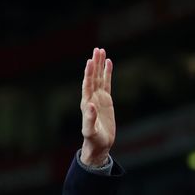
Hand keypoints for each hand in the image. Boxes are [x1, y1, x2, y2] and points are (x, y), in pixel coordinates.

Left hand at [80, 47, 115, 166]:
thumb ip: (90, 119)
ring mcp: (98, 98)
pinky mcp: (106, 100)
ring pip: (99, 78)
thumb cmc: (93, 140)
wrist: (99, 144)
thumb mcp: (90, 132)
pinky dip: (107, 73)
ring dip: (100, 65)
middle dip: (94, 64)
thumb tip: (90, 105)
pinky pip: (107, 83)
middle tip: (97, 49)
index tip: (90, 61)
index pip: (87, 85)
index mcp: (86, 104)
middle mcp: (91, 98)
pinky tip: (109, 63)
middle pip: (93, 78)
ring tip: (101, 51)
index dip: (89, 73)